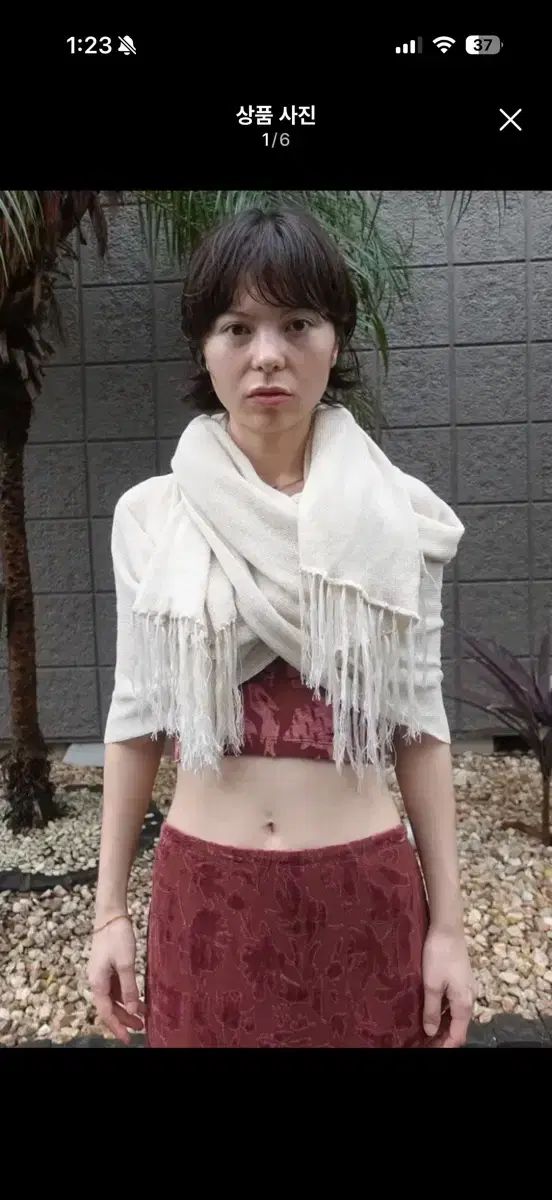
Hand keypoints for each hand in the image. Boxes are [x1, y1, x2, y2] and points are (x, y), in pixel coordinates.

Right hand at [87, 915, 145, 1044]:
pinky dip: (126, 996)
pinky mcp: (108, 968)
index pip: (106, 1013)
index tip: (128, 1039)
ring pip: (113, 999)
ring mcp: (102, 975)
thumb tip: (133, 1010)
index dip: (117, 1027)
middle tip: (140, 1028)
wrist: (110, 915)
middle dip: (124, 1020)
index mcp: (97, 983)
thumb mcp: (126, 964)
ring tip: (143, 1017)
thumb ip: (129, 988)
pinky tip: (139, 999)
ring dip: (126, 1008)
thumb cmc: (117, 937)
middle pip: (109, 1008)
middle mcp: (97, 982)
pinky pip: (116, 988)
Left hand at [422, 925, 474, 1047]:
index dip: (445, 1046)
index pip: (458, 1035)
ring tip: (424, 1030)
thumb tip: (429, 1031)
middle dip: (444, 1037)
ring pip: (456, 1015)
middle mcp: (469, 998)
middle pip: (459, 1027)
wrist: (448, 928)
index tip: (429, 1049)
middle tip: (425, 1042)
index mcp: (464, 1003)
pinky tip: (430, 1010)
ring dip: (443, 1025)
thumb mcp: (431, 984)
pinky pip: (454, 1003)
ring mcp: (466, 988)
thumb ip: (431, 1009)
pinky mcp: (461, 980)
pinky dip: (444, 1012)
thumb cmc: (439, 955)